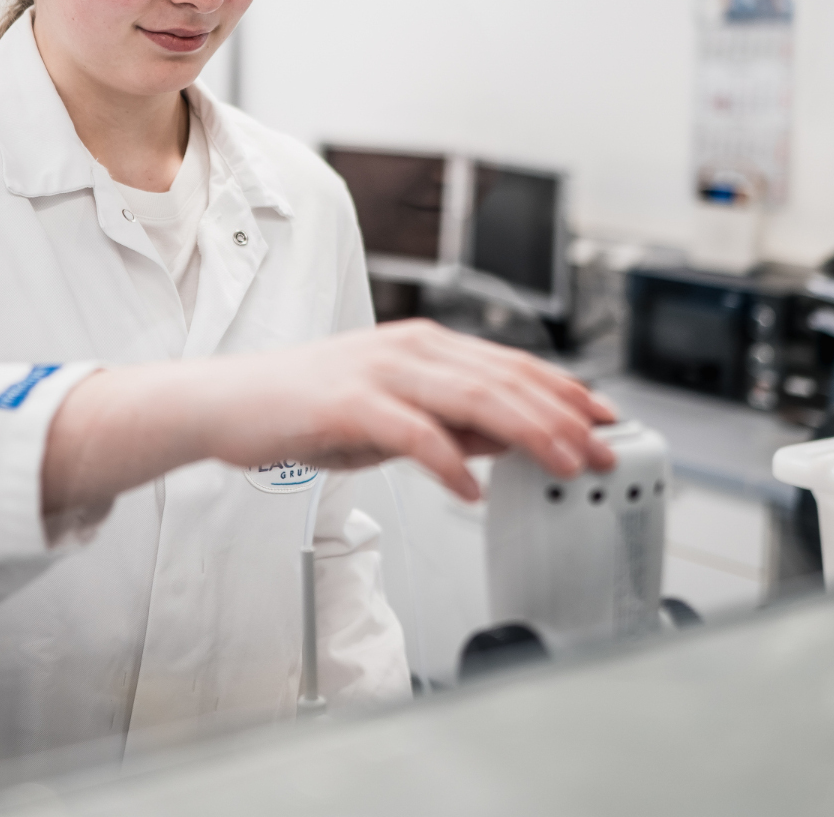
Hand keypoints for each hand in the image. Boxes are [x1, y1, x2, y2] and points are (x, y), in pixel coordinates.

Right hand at [191, 319, 617, 497]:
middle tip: (600, 452)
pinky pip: (413, 432)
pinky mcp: (349, 402)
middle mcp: (410, 349)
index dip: (566, 390)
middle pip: (505, 380)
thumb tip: (507, 441)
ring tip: (560, 465)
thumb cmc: (305, 409)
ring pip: (472, 397)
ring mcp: (380, 372)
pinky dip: (448, 461)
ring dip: (526, 434)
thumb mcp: (392, 416)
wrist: (226, 403)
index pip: (512, 364)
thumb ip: (449, 423)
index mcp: (424, 346)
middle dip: (562, 418)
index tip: (607, 419)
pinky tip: (471, 488)